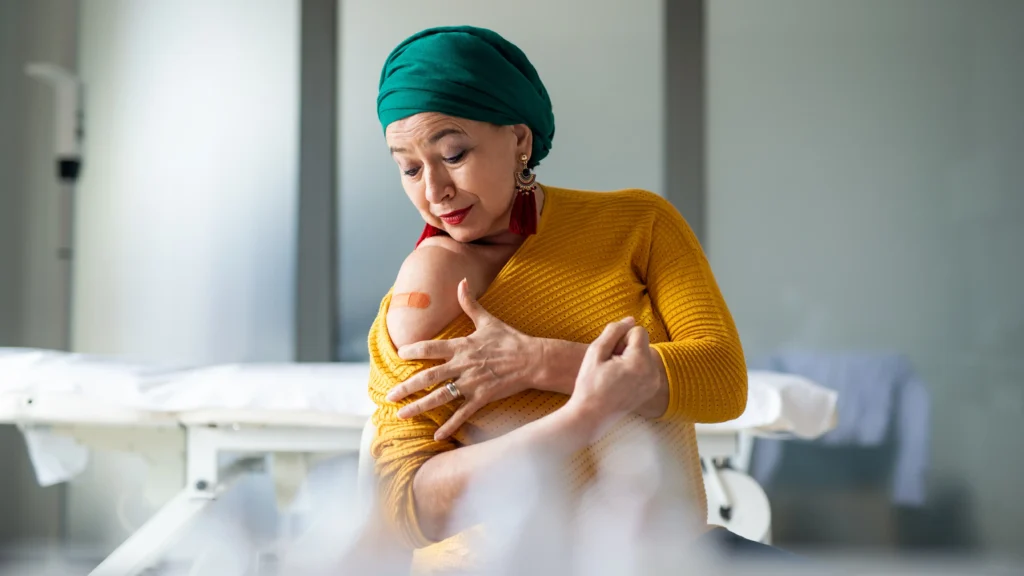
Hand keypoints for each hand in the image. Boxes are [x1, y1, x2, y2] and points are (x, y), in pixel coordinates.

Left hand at [387, 278, 538, 439]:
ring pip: (440, 397)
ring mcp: (472, 383)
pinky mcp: (483, 397)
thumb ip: (470, 303)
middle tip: (389, 396)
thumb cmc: (510, 339)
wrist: (533, 359)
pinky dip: (449, 425)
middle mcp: (463, 365)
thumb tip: (462, 281)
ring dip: (419, 407)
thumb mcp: (488, 320)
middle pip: (428, 377)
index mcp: (462, 346)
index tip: (400, 354)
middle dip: (406, 387)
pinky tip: (436, 436)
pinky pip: (462, 413)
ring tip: (401, 414)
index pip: (430, 348)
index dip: (413, 351)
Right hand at [565, 317, 660, 436]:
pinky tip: (619, 380)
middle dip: (627, 347)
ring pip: (644, 354)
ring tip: (614, 373)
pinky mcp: (652, 390)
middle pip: (643, 342)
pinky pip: (646, 367)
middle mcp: (652, 373)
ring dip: (630, 358)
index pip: (638, 330)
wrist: (590, 416)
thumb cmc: (589, 384)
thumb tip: (631, 319)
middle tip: (610, 365)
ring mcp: (654, 383)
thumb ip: (614, 331)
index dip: (621, 338)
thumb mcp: (595, 352)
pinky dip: (635, 369)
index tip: (610, 353)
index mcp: (640, 362)